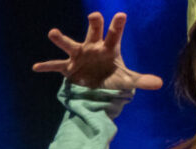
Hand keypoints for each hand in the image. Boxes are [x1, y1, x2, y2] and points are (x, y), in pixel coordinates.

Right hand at [33, 12, 162, 91]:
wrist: (97, 86)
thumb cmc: (113, 77)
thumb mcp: (127, 80)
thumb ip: (141, 80)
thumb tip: (159, 83)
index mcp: (110, 48)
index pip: (115, 34)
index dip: (117, 25)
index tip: (120, 15)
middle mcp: (94, 47)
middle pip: (94, 32)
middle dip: (94, 24)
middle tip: (94, 16)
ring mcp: (80, 56)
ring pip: (70, 44)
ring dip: (61, 39)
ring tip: (52, 32)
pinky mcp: (69, 67)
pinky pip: (56, 66)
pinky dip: (47, 66)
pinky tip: (36, 67)